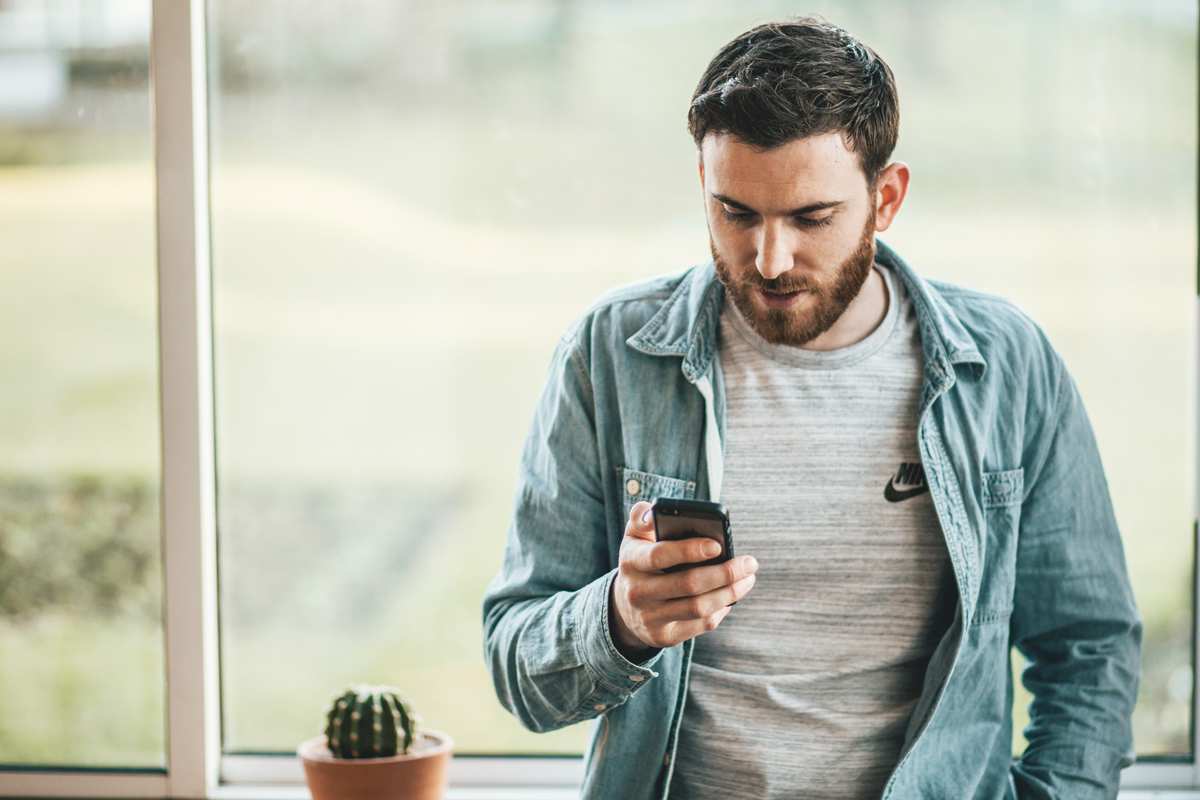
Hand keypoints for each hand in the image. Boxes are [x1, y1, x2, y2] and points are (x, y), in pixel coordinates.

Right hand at [609, 501, 757, 660]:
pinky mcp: (664, 637)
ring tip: (748, 578)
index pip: (659, 555)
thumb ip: (643, 516)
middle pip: (688, 584)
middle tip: (749, 563)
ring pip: (699, 607)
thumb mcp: (634, 536)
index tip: (718, 544)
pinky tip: (731, 596)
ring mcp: (650, 618)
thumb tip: (655, 513)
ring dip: (730, 592)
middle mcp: (637, 592)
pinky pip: (700, 624)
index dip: (689, 550)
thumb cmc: (641, 561)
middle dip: (724, 573)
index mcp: (631, 561)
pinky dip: (721, 609)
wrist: (624, 606)